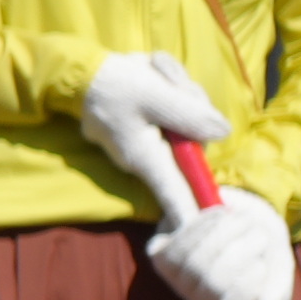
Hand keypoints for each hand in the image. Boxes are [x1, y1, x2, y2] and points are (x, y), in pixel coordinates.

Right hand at [74, 49, 231, 217]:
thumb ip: (192, 115)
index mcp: (146, 156)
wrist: (77, 71)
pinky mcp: (140, 131)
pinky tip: (154, 75)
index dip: (193, 213)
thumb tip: (223, 132)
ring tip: (159, 71)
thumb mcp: (156, 94)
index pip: (175, 193)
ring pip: (183, 126)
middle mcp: (143, 158)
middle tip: (177, 82)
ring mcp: (141, 145)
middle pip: (189, 147)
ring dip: (181, 95)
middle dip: (194, 112)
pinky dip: (170, 94)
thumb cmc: (114, 85)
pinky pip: (169, 117)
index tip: (209, 228)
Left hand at [141, 187, 293, 299]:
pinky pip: (180, 244)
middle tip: (259, 233)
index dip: (245, 292)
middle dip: (244, 250)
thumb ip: (277, 289)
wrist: (235, 208)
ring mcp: (177, 281)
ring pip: (197, 262)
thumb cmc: (263, 242)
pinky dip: (204, 224)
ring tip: (242, 219)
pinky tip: (218, 215)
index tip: (261, 265)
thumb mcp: (279, 262)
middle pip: (214, 284)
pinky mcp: (160, 255)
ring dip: (226, 231)